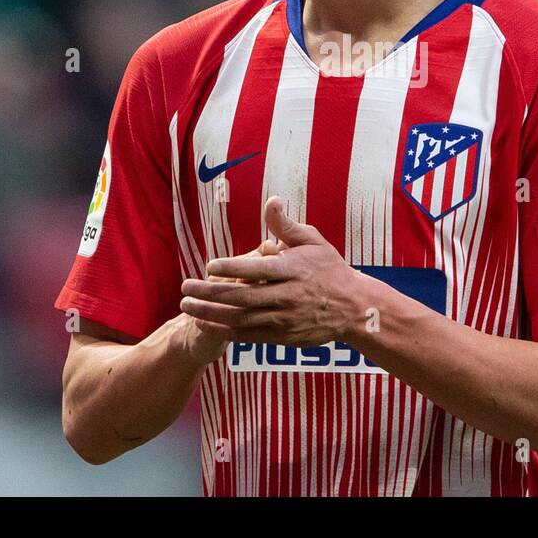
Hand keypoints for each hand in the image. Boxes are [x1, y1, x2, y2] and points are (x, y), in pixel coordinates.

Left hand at [179, 196, 369, 346]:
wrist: (353, 308)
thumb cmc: (329, 268)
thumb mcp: (312, 240)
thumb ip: (285, 225)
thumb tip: (271, 200)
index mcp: (292, 269)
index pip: (258, 269)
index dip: (232, 267)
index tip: (209, 264)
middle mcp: (287, 296)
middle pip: (242, 297)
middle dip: (210, 293)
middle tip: (185, 288)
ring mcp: (284, 319)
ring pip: (240, 319)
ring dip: (211, 314)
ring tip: (187, 307)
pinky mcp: (282, 337)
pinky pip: (248, 335)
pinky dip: (224, 331)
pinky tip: (204, 323)